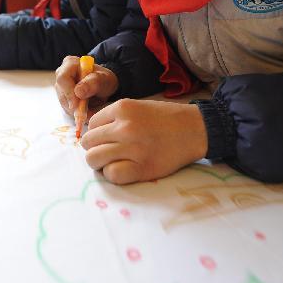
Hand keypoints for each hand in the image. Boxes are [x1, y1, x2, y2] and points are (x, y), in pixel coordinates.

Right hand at [54, 55, 117, 116]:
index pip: (63, 78)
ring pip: (64, 103)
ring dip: (76, 110)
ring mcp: (61, 86)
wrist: (105, 86)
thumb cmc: (104, 79)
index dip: (68, 93)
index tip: (77, 105)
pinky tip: (86, 110)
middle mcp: (62, 74)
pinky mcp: (63, 97)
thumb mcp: (104, 79)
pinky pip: (66, 108)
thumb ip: (93, 83)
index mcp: (70, 63)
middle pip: (62, 92)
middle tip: (87, 113)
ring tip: (90, 109)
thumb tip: (78, 92)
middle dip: (74, 105)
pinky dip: (77, 113)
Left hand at [81, 100, 207, 184]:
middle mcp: (124, 127)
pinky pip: (111, 175)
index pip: (92, 124)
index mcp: (122, 108)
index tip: (107, 139)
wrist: (194, 130)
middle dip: (95, 148)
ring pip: (94, 159)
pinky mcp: (142, 168)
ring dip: (100, 163)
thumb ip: (115, 117)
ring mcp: (132, 148)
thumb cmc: (165, 119)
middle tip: (108, 152)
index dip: (97, 133)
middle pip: (89, 143)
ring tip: (113, 162)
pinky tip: (123, 169)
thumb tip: (92, 133)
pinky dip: (113, 174)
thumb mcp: (137, 107)